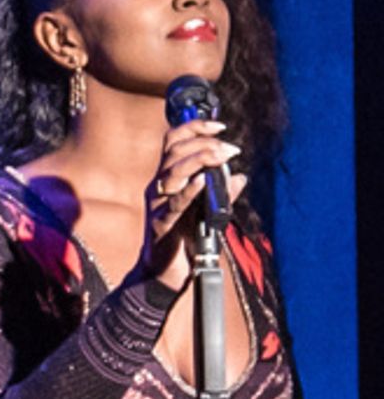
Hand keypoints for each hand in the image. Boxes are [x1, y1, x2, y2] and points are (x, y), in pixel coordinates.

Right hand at [142, 120, 246, 289]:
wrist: (165, 273)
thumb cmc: (185, 240)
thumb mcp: (208, 212)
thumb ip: (221, 193)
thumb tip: (240, 175)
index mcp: (168, 180)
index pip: (174, 142)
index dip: (194, 127)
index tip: (220, 125)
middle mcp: (159, 187)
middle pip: (174, 152)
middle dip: (204, 143)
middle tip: (230, 149)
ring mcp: (158, 205)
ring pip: (172, 171)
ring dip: (200, 159)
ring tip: (222, 156)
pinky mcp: (161, 224)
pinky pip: (176, 203)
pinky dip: (190, 190)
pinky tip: (204, 182)